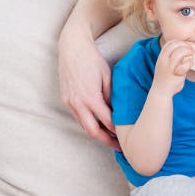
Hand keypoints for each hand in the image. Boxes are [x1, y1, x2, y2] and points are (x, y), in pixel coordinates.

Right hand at [59, 30, 119, 149]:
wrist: (71, 47)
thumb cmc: (92, 59)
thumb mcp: (107, 76)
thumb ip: (111, 96)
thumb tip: (118, 111)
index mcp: (90, 98)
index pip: (107, 122)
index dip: (118, 132)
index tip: (128, 137)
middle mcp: (77, 103)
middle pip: (93, 131)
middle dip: (107, 141)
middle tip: (121, 147)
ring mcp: (69, 102)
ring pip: (84, 126)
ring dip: (98, 134)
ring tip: (112, 140)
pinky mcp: (66, 100)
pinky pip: (78, 117)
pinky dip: (89, 124)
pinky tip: (100, 126)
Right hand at [153, 40, 192, 94]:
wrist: (161, 92)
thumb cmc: (166, 79)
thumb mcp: (166, 66)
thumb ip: (172, 58)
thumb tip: (185, 51)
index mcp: (161, 57)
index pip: (169, 43)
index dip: (179, 42)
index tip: (186, 46)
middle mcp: (163, 60)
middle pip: (175, 45)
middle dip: (185, 45)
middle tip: (192, 50)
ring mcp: (169, 66)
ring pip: (180, 52)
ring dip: (189, 51)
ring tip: (192, 55)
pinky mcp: (175, 73)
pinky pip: (185, 63)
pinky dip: (190, 62)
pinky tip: (191, 64)